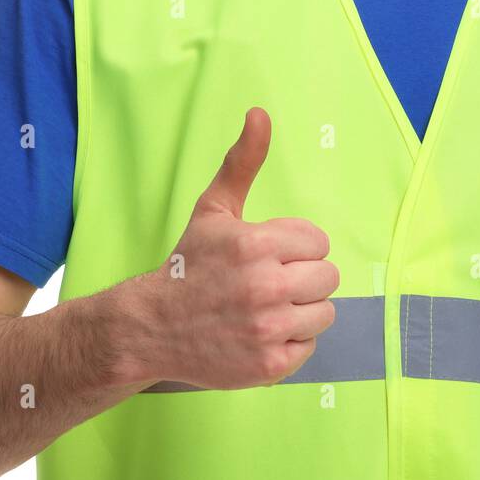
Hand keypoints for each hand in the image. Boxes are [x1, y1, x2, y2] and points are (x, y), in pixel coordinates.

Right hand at [125, 108, 338, 390]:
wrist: (152, 327)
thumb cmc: (190, 265)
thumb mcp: (214, 208)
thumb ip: (243, 161)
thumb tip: (260, 113)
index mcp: (256, 244)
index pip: (317, 242)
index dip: (295, 247)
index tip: (269, 255)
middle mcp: (265, 287)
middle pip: (327, 277)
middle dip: (302, 277)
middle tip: (270, 283)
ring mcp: (268, 329)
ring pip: (324, 312)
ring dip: (301, 310)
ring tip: (267, 308)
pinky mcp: (269, 365)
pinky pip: (309, 346)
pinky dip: (290, 341)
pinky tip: (261, 332)